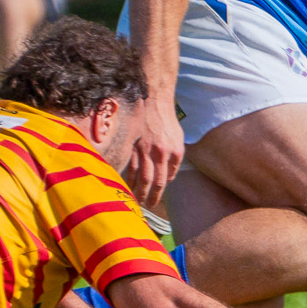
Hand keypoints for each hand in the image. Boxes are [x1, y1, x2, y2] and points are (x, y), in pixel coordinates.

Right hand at [124, 95, 183, 210]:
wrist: (153, 101)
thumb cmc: (167, 121)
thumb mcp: (179, 139)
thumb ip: (175, 159)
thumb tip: (169, 177)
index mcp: (173, 151)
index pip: (166, 178)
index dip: (160, 190)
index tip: (156, 199)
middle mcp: (160, 152)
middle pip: (154, 181)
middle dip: (150, 196)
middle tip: (147, 206)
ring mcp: (145, 148)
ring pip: (140, 176)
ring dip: (138, 190)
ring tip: (136, 200)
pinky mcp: (133, 144)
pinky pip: (130, 165)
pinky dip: (128, 177)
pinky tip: (126, 185)